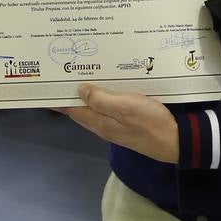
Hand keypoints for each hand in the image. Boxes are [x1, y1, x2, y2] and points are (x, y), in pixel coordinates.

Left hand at [57, 84, 178, 163]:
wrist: (174, 141)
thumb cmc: (150, 122)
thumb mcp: (125, 107)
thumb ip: (101, 100)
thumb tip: (80, 91)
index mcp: (99, 122)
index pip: (71, 110)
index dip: (58, 100)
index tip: (45, 89)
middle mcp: (103, 126)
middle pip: (80, 111)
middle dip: (69, 97)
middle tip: (61, 79)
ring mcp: (115, 127)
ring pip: (93, 111)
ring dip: (84, 98)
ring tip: (78, 82)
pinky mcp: (126, 125)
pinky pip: (106, 111)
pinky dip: (100, 101)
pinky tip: (105, 92)